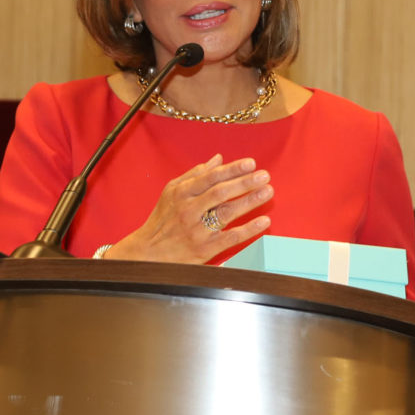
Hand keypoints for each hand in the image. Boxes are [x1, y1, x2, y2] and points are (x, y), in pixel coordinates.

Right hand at [106, 153, 272, 262]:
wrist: (147, 254)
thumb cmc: (162, 221)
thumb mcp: (171, 193)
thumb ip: (195, 175)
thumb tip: (217, 159)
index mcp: (181, 193)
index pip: (210, 177)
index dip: (232, 170)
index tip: (251, 163)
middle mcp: (188, 210)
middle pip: (220, 193)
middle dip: (245, 183)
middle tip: (264, 175)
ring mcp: (197, 230)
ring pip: (226, 213)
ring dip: (250, 201)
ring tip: (267, 192)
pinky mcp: (204, 249)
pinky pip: (231, 237)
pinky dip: (249, 229)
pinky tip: (263, 221)